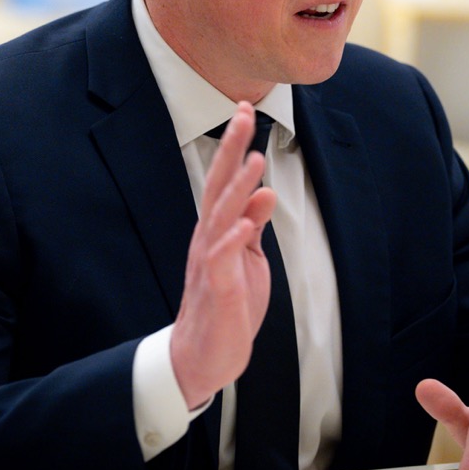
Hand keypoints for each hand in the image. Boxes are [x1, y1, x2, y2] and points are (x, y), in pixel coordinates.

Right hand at [170, 102, 277, 407]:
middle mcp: (208, 240)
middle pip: (218, 187)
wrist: (203, 358)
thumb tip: (265, 192)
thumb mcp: (247, 259)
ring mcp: (210, 265)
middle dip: (231, 150)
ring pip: (220, 218)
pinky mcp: (218, 291)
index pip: (224, 181)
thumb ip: (252, 226)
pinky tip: (244, 223)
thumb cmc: (226, 307)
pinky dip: (232, 240)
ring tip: (252, 160)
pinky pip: (222, 262)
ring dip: (236, 189)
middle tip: (242, 113)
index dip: (234, 147)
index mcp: (216, 231)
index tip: (245, 111)